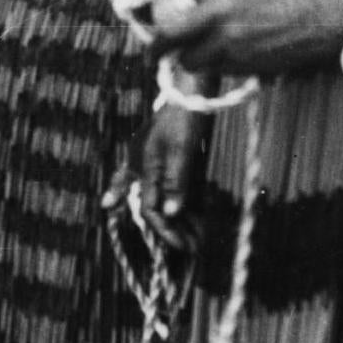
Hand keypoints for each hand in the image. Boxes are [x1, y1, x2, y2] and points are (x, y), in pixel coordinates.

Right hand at [137, 103, 207, 250]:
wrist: (192, 93)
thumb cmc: (184, 119)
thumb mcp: (181, 151)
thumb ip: (176, 183)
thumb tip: (169, 212)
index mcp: (143, 166)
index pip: (149, 207)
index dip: (165, 229)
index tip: (183, 246)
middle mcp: (146, 169)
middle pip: (153, 207)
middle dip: (170, 229)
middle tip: (190, 249)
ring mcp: (159, 165)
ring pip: (166, 200)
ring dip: (181, 221)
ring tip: (199, 240)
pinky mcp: (174, 162)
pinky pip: (179, 190)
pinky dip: (188, 206)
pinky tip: (199, 220)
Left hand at [140, 0, 342, 75]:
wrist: (307, 25)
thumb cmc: (266, 8)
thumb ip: (203, 3)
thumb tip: (168, 25)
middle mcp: (218, 12)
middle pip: (167, 36)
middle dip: (153, 48)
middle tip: (150, 53)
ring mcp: (227, 40)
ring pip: (187, 60)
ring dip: (188, 61)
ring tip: (203, 53)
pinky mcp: (237, 62)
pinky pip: (210, 71)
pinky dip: (211, 69)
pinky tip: (227, 58)